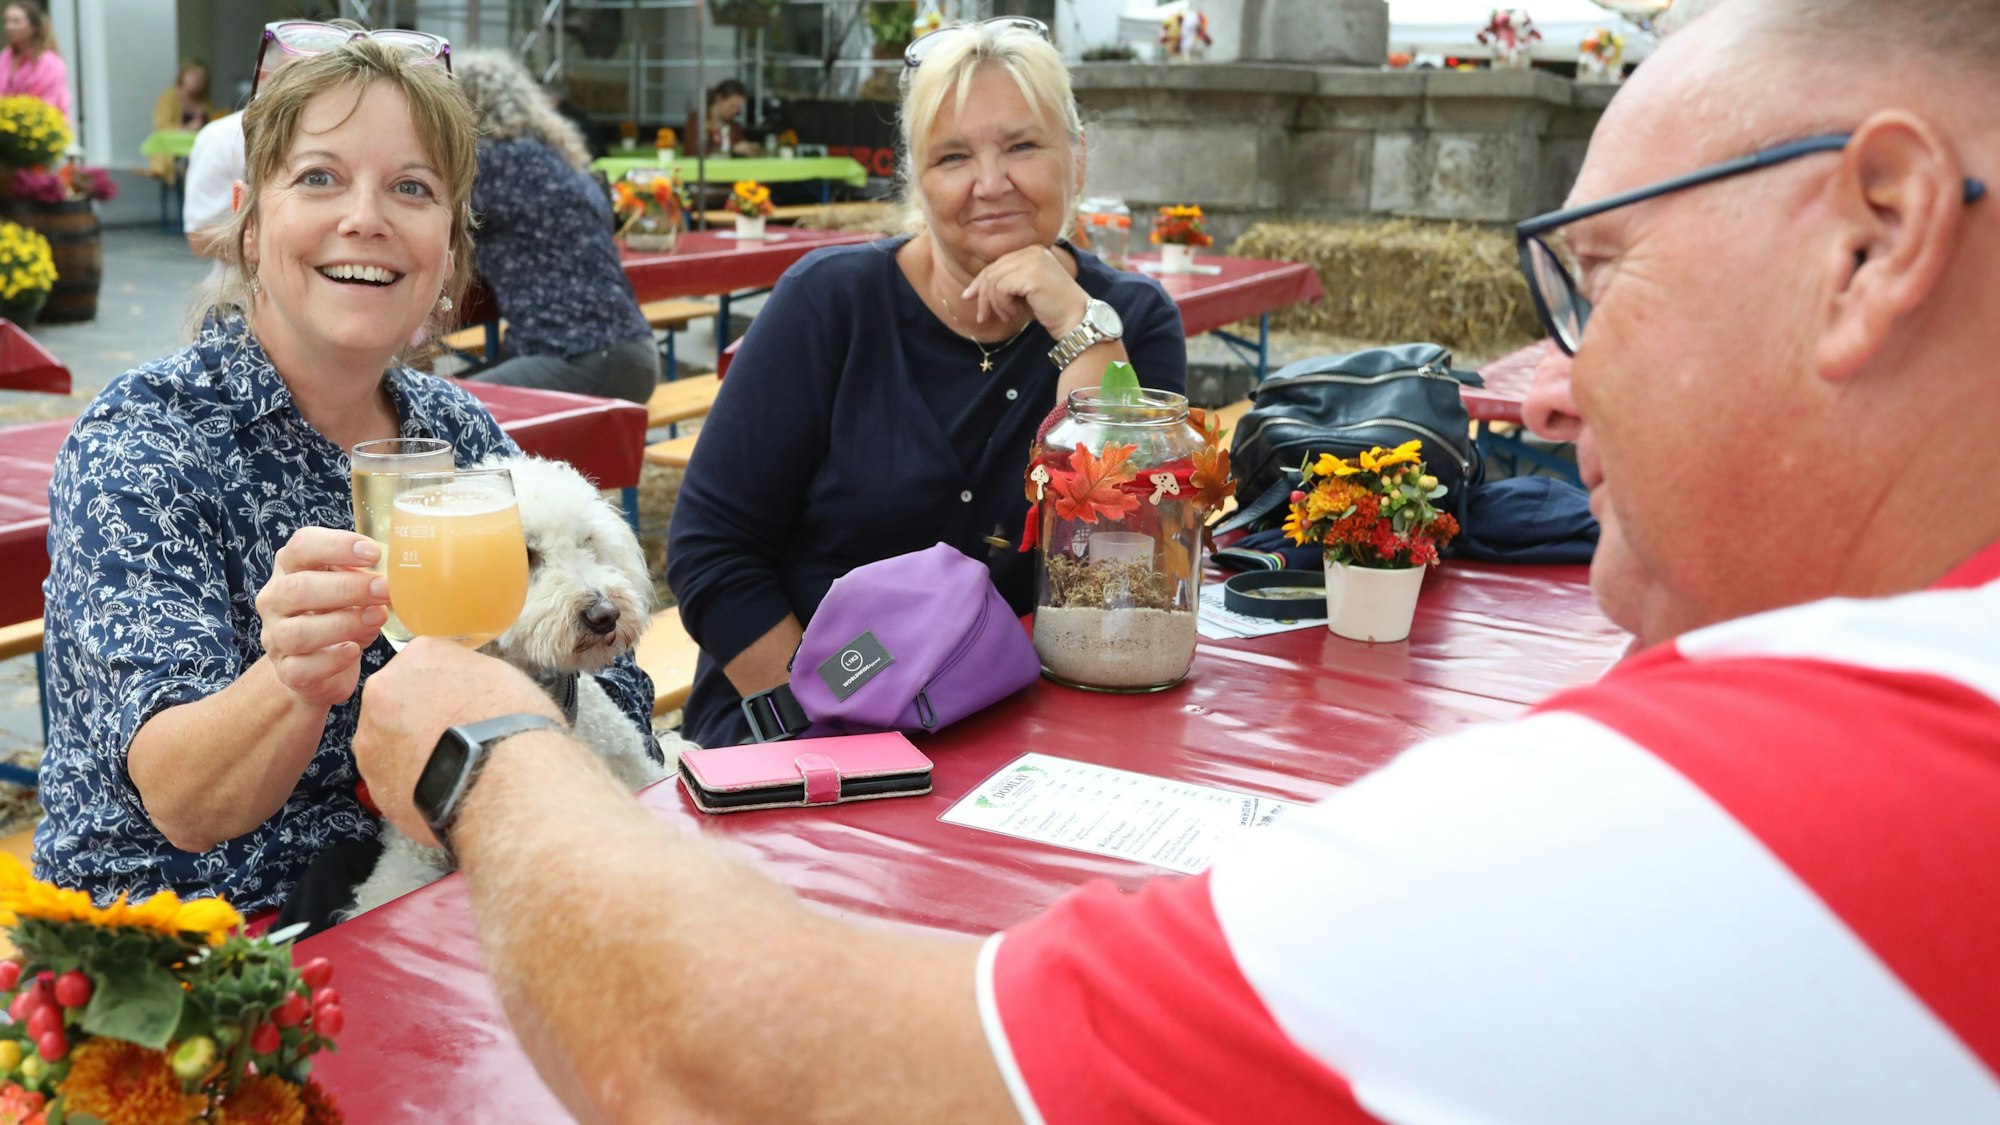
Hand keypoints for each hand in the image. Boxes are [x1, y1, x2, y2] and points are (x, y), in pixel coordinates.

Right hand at [254, 528, 391, 709]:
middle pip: (298, 589)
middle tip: (385, 590)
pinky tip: (354, 650)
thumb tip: (401, 574)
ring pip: (298, 632)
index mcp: (291, 568)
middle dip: (347, 588)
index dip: (337, 546)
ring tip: (377, 618)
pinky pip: (303, 668)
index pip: (302, 546)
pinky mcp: (287, 671)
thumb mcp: (351, 588)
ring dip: (344, 624)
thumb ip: (365, 576)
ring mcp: (276, 638)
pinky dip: (332, 660)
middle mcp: (275, 600)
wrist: (319, 666)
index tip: (374, 553)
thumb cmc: (339, 614)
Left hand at [354, 637, 561, 844]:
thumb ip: (470, 675)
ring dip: (410, 749)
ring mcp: (371, 736)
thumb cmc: (509, 725)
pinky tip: (438, 788)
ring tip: (445, 768)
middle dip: (419, 716)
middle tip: (449, 735)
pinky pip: (390, 776)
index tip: (459, 703)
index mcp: (420, 655)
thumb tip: (467, 689)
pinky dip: (408, 781)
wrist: (497, 779)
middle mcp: (384, 688)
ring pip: (388, 739)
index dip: (445, 687)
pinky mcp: (372, 779)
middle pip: (398, 698)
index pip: (426, 663)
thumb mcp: (502, 678)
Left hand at [961, 245, 1088, 338]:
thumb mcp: (1022, 294)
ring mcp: (1033, 260)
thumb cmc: (1051, 310)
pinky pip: (1000, 288)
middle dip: (983, 296)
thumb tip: (970, 291)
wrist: (1076, 320)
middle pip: (992, 271)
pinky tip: (1015, 313)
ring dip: (996, 304)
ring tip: (1009, 316)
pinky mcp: (1031, 273)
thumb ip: (1002, 286)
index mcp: (1032, 251)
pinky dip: (1003, 305)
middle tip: (983, 317)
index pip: (997, 264)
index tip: (968, 297)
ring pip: (993, 281)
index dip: (980, 282)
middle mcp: (1032, 251)